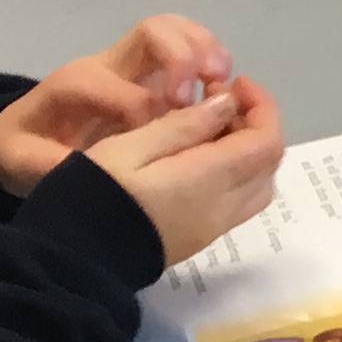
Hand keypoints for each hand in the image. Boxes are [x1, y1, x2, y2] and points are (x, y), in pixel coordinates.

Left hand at [0, 18, 238, 195]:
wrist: (18, 132)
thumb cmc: (25, 148)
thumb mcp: (24, 164)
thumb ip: (56, 168)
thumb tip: (98, 174)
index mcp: (76, 86)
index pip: (124, 89)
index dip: (148, 112)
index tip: (161, 140)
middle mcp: (106, 65)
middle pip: (152, 32)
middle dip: (183, 58)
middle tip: (203, 94)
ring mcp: (130, 65)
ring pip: (174, 30)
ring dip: (204, 49)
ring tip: (222, 82)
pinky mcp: (149, 72)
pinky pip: (184, 44)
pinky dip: (209, 55)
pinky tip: (221, 86)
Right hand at [87, 83, 289, 266]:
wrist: (74, 258)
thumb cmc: (95, 192)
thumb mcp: (131, 147)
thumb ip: (184, 125)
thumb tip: (228, 104)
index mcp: (208, 180)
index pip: (266, 141)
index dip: (262, 106)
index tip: (235, 83)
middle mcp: (223, 208)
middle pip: (268, 163)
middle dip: (256, 125)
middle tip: (219, 101)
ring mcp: (213, 229)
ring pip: (258, 185)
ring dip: (248, 152)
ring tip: (210, 128)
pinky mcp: (199, 240)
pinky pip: (239, 203)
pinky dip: (236, 175)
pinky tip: (200, 159)